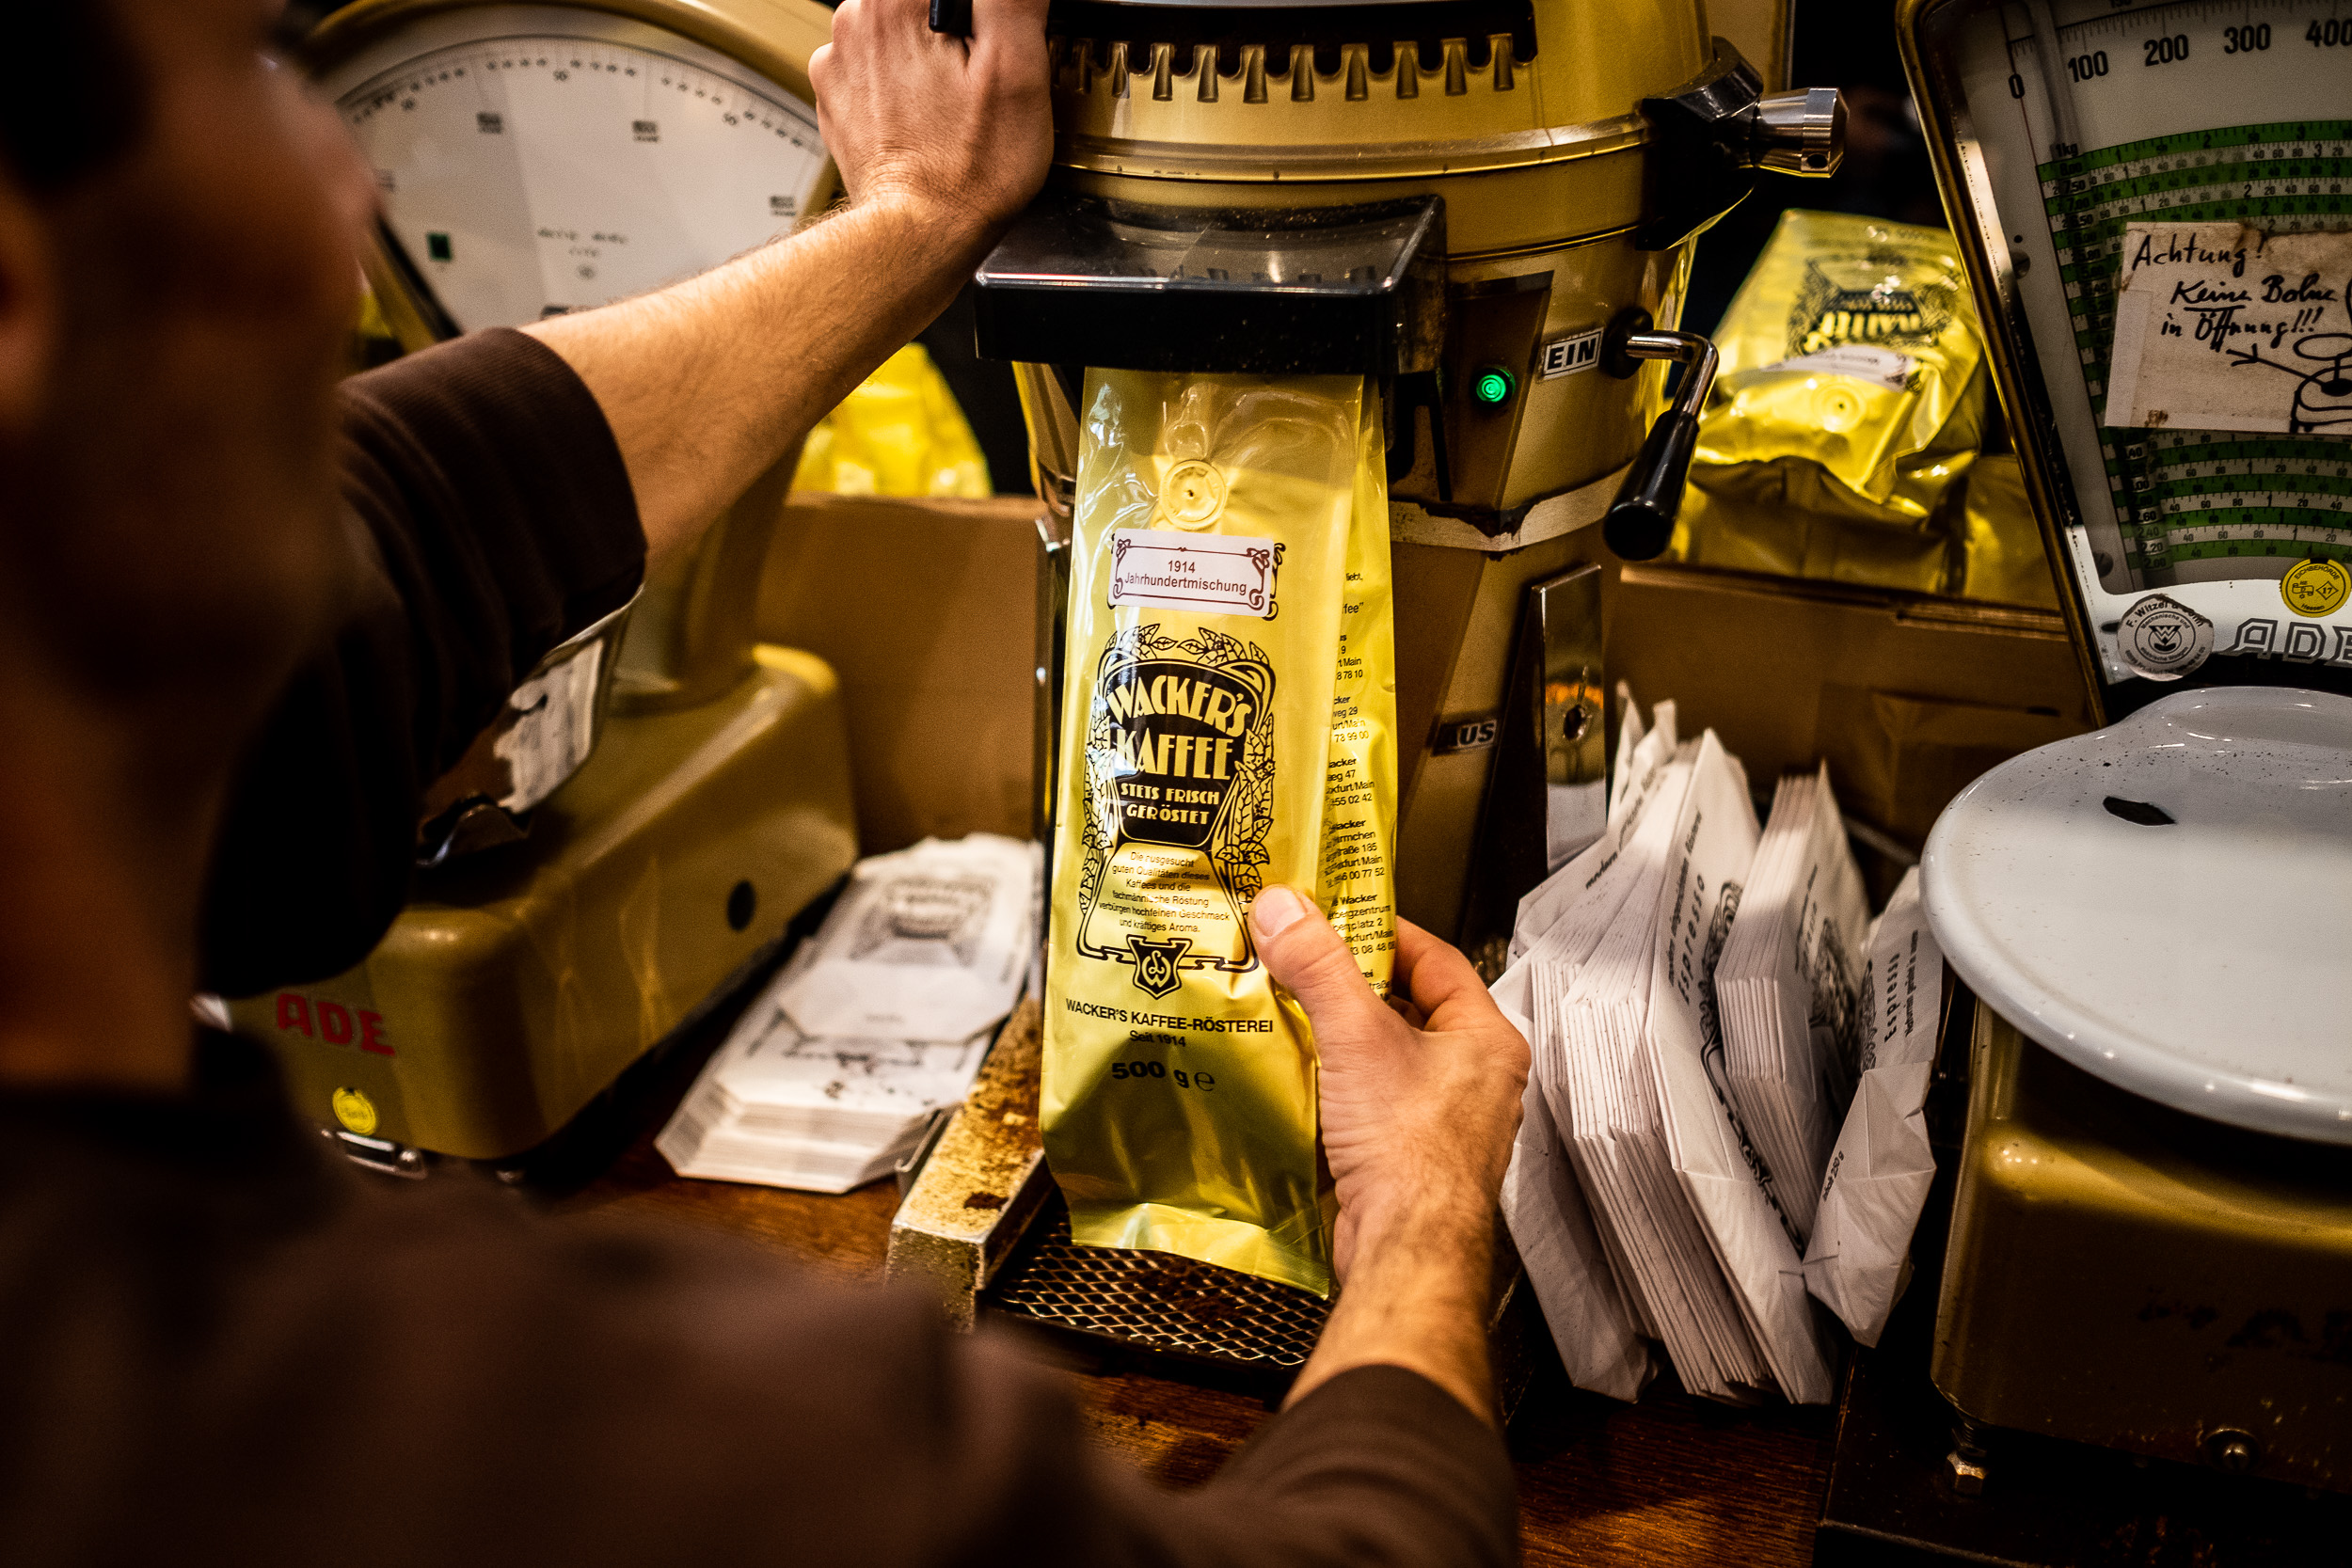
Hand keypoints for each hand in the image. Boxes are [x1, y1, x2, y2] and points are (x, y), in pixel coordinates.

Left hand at [809, 0, 1053, 239]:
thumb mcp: (1017, 70)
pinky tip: (929, 120)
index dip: (980, 15)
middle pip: (921, 2)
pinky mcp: (838, 100)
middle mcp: (854, 24)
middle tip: (977, 78)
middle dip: (954, 30)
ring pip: (899, 35)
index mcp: (894, 3)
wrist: (920, 235)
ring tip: (955, 105)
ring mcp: (838, 65)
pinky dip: (904, 88)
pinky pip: (879, 73)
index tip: (991, 39)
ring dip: (928, 57)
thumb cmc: (967, 170)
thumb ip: (1013, 2)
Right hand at [1248, 887, 1528, 1278]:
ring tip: (1294, 1012)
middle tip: (1305, 963)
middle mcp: (1475, 1079)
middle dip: (1352, 987)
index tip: (1339, 919)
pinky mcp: (1409, 1157)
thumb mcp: (1357, 1037)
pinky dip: (1336, 1084)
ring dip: (1341, 1037)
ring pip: (1387, 1057)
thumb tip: (1287, 913)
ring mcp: (1444, 1121)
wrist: (1406, 1248)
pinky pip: (1370, 1102)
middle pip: (1407, 1008)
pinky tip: (1300, 1075)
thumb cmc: (1412, 1154)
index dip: (1384, 934)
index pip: (1436, 960)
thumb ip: (1319, 967)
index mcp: (1487, 1040)